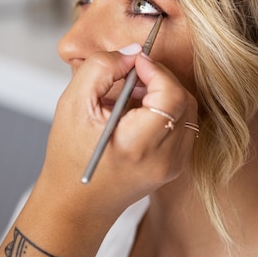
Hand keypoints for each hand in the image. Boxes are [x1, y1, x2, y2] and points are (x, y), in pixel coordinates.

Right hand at [40, 46, 197, 227]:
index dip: (156, 70)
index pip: (170, 94)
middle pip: (184, 100)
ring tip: (135, 93)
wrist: (77, 203)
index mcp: (138, 146)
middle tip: (134, 75)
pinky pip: (184, 125)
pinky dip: (168, 110)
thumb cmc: (69, 156)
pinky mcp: (175, 166)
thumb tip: (132, 53)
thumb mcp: (73, 104)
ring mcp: (173, 165)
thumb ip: (102, 68)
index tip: (136, 62)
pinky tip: (141, 111)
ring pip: (188, 111)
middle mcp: (163, 159)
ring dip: (166, 92)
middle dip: (161, 79)